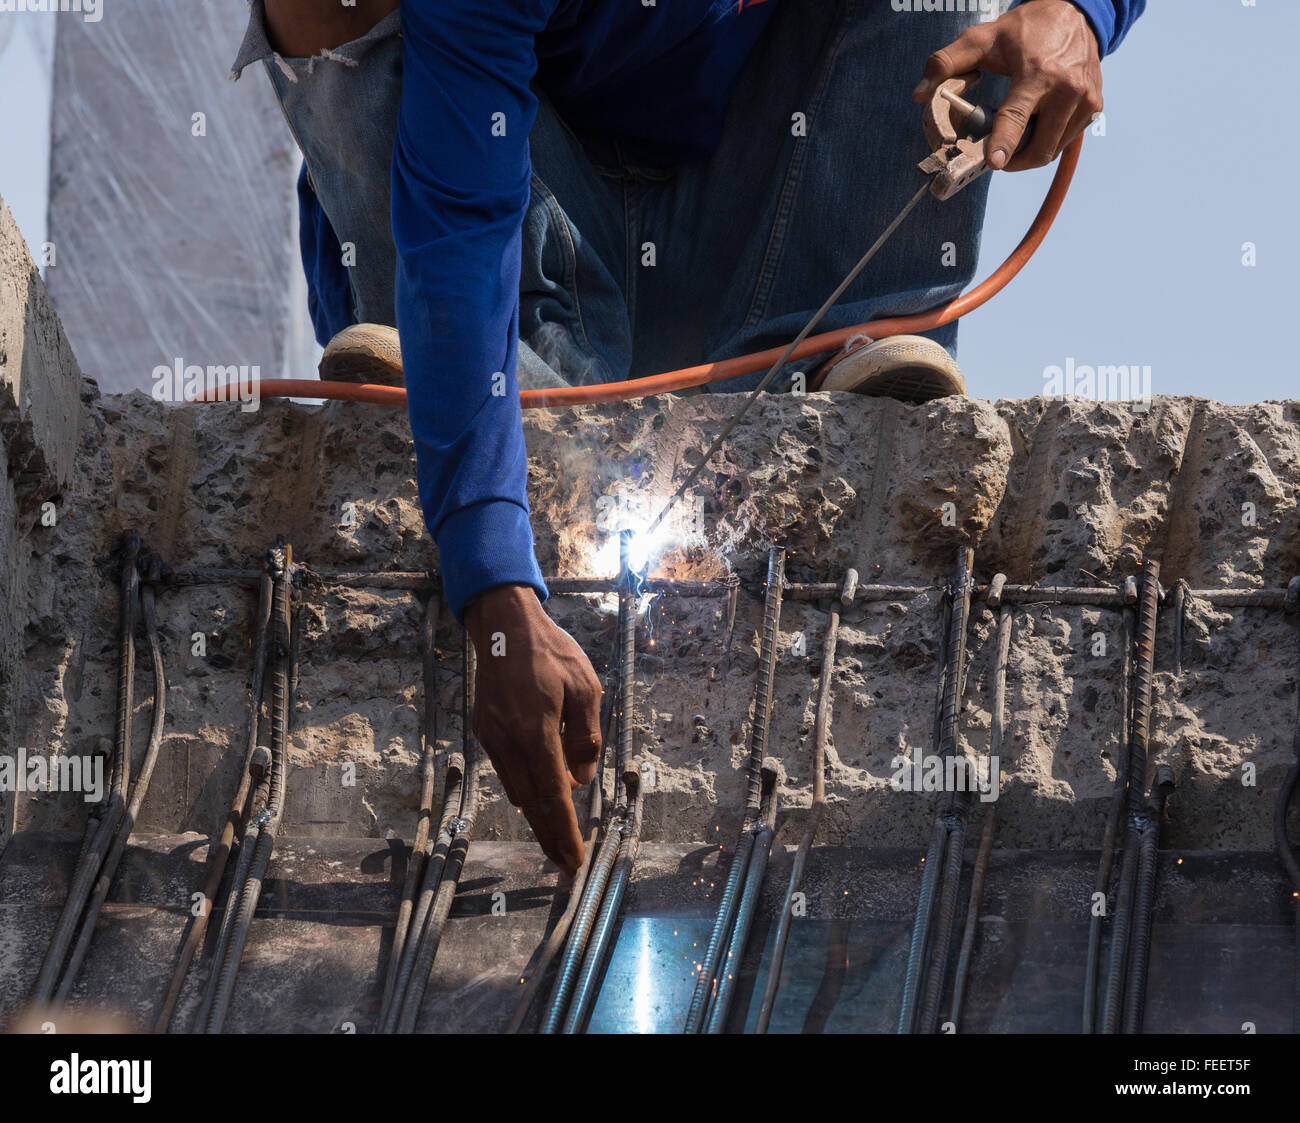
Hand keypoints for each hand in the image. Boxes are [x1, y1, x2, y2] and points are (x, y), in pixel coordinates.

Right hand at [464, 584, 602, 874]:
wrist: (505, 626)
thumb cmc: (552, 653)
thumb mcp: (586, 689)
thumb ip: (587, 739)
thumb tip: (581, 780)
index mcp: (537, 731)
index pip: (554, 795)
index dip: (565, 832)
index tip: (574, 860)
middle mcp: (509, 742)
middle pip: (532, 803)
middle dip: (550, 836)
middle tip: (565, 864)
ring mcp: (493, 738)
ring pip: (517, 790)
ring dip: (538, 816)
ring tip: (558, 837)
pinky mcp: (485, 732)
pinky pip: (508, 771)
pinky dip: (525, 790)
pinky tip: (541, 795)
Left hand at [912, 0, 1102, 172]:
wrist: (1075, 12)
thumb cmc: (1026, 29)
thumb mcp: (982, 38)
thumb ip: (946, 63)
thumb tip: (919, 93)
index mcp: (1038, 73)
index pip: (1017, 117)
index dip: (1004, 144)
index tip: (993, 163)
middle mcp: (1067, 89)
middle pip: (1039, 148)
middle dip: (1013, 161)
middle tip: (995, 156)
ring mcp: (1085, 100)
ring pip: (1052, 150)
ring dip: (1029, 153)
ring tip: (1015, 137)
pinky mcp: (1094, 106)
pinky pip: (1066, 141)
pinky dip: (1047, 141)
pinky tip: (1036, 125)